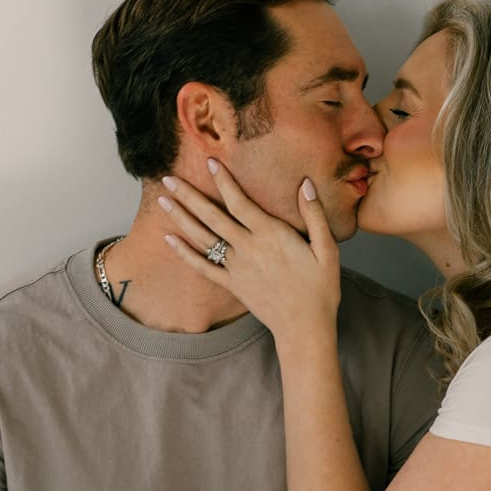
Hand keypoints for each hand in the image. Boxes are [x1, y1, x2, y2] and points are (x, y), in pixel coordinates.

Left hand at [158, 160, 339, 342]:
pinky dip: (185, 253)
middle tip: (169, 178)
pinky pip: (203, 267)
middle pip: (212, 217)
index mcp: (271, 236)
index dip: (224, 181)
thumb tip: (305, 184)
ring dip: (181, 218)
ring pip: (203, 238)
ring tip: (163, 201)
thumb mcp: (327, 250)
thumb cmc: (320, 289)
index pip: (240, 202)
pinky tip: (169, 239)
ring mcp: (237, 268)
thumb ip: (314, 215)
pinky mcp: (232, 285)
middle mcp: (248, 249)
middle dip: (189, 195)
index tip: (209, 162)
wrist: (305, 328)